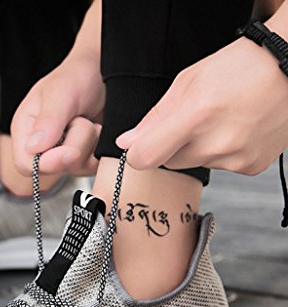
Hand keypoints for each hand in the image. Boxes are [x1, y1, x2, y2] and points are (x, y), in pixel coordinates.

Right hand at [11, 57, 103, 176]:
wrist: (106, 73)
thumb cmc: (79, 75)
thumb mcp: (61, 92)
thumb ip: (49, 120)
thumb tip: (34, 148)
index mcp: (26, 130)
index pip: (26, 164)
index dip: (47, 163)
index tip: (70, 150)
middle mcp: (42, 146)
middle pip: (54, 169)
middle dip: (74, 146)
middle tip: (80, 119)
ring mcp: (64, 155)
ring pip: (76, 168)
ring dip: (89, 143)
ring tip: (88, 120)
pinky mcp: (85, 158)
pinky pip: (92, 167)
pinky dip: (100, 148)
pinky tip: (98, 129)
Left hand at [116, 37, 287, 174]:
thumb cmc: (241, 67)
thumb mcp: (188, 82)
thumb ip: (154, 118)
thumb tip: (127, 143)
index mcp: (196, 115)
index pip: (146, 157)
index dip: (137, 154)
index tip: (139, 147)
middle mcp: (217, 142)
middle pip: (170, 162)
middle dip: (173, 145)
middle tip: (194, 120)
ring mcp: (236, 158)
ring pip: (195, 164)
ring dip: (199, 148)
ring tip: (221, 120)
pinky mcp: (251, 167)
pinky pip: (220, 167)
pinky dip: (222, 153)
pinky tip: (237, 130)